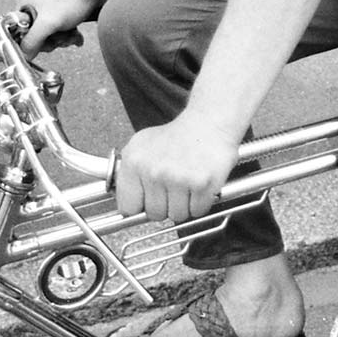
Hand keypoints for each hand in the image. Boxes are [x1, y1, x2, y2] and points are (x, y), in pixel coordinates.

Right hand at [14, 0, 102, 56]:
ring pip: (51, 34)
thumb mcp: (48, 23)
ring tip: (73, 32)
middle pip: (37, 35)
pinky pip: (61, 29)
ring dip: (64, 37)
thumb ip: (32, 40)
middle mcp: (34, 4)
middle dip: (53, 39)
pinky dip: (70, 33)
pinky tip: (77, 34)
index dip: (34, 41)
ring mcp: (48, 7)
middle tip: (62, 35)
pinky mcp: (62, 10)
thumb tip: (25, 53)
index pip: (20, 32)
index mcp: (24, 3)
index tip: (47, 40)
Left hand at [115, 113, 238, 223]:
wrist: (210, 121)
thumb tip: (127, 207)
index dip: (140, 205)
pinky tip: (199, 184)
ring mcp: (177, 178)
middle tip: (173, 186)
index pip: (128, 207)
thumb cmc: (178, 135)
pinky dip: (201, 203)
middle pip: (154, 214)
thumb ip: (130, 175)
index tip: (147, 200)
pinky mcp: (201, 183)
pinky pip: (197, 211)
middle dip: (165, 204)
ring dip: (184, 205)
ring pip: (177, 215)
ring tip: (187, 184)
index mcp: (134, 161)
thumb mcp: (142, 145)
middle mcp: (153, 171)